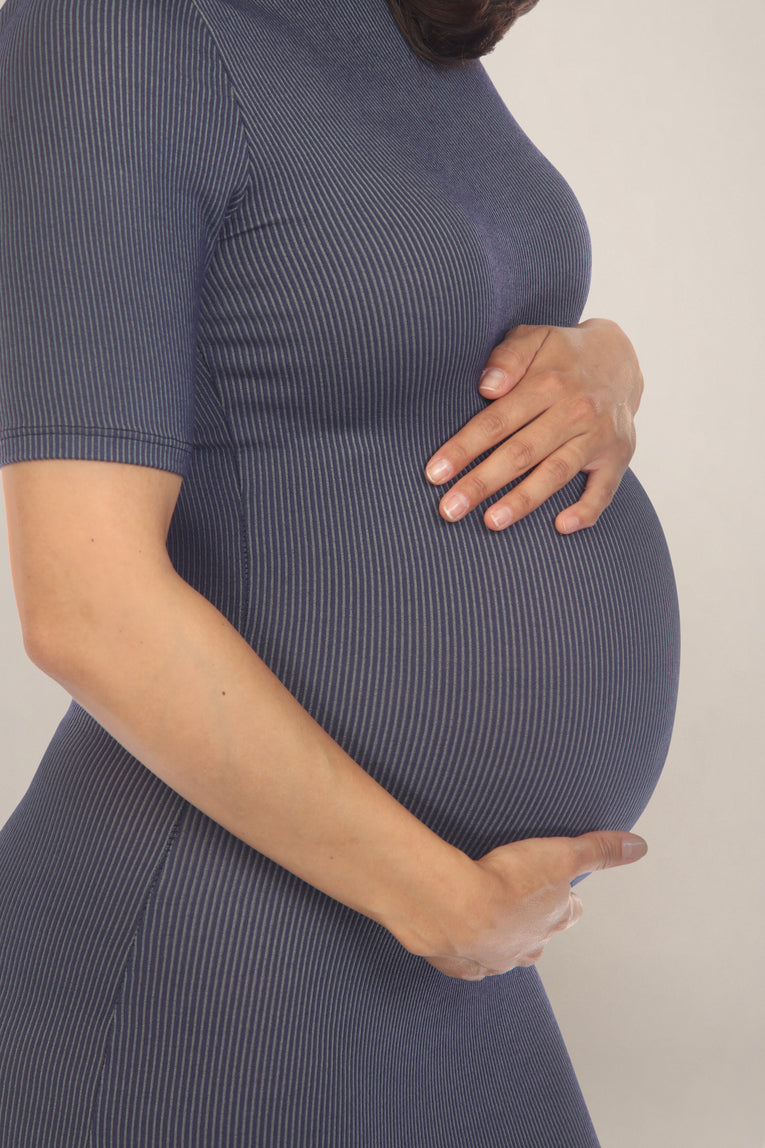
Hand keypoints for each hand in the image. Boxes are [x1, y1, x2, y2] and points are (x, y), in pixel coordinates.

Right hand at [423, 830, 646, 979]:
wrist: (454, 906)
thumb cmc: (507, 880)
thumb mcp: (561, 855)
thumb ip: (598, 850)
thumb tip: (638, 846)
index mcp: (552, 921)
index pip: (570, 913)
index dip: (567, 900)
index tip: (562, 890)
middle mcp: (527, 946)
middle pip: (538, 938)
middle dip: (533, 923)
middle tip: (521, 902)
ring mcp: (493, 959)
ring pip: (504, 954)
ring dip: (500, 939)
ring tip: (488, 920)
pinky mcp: (460, 965)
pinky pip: (469, 964)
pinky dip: (467, 951)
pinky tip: (459, 938)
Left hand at [425, 319, 642, 533]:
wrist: (621, 358)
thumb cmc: (561, 355)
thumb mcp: (535, 338)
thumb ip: (508, 357)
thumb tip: (487, 387)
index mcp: (549, 382)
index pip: (497, 421)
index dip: (464, 448)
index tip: (435, 472)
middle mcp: (576, 410)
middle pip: (521, 453)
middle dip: (482, 482)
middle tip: (449, 509)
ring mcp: (599, 435)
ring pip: (555, 473)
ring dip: (523, 501)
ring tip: (491, 523)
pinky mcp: (619, 455)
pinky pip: (604, 488)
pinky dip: (586, 510)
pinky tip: (560, 527)